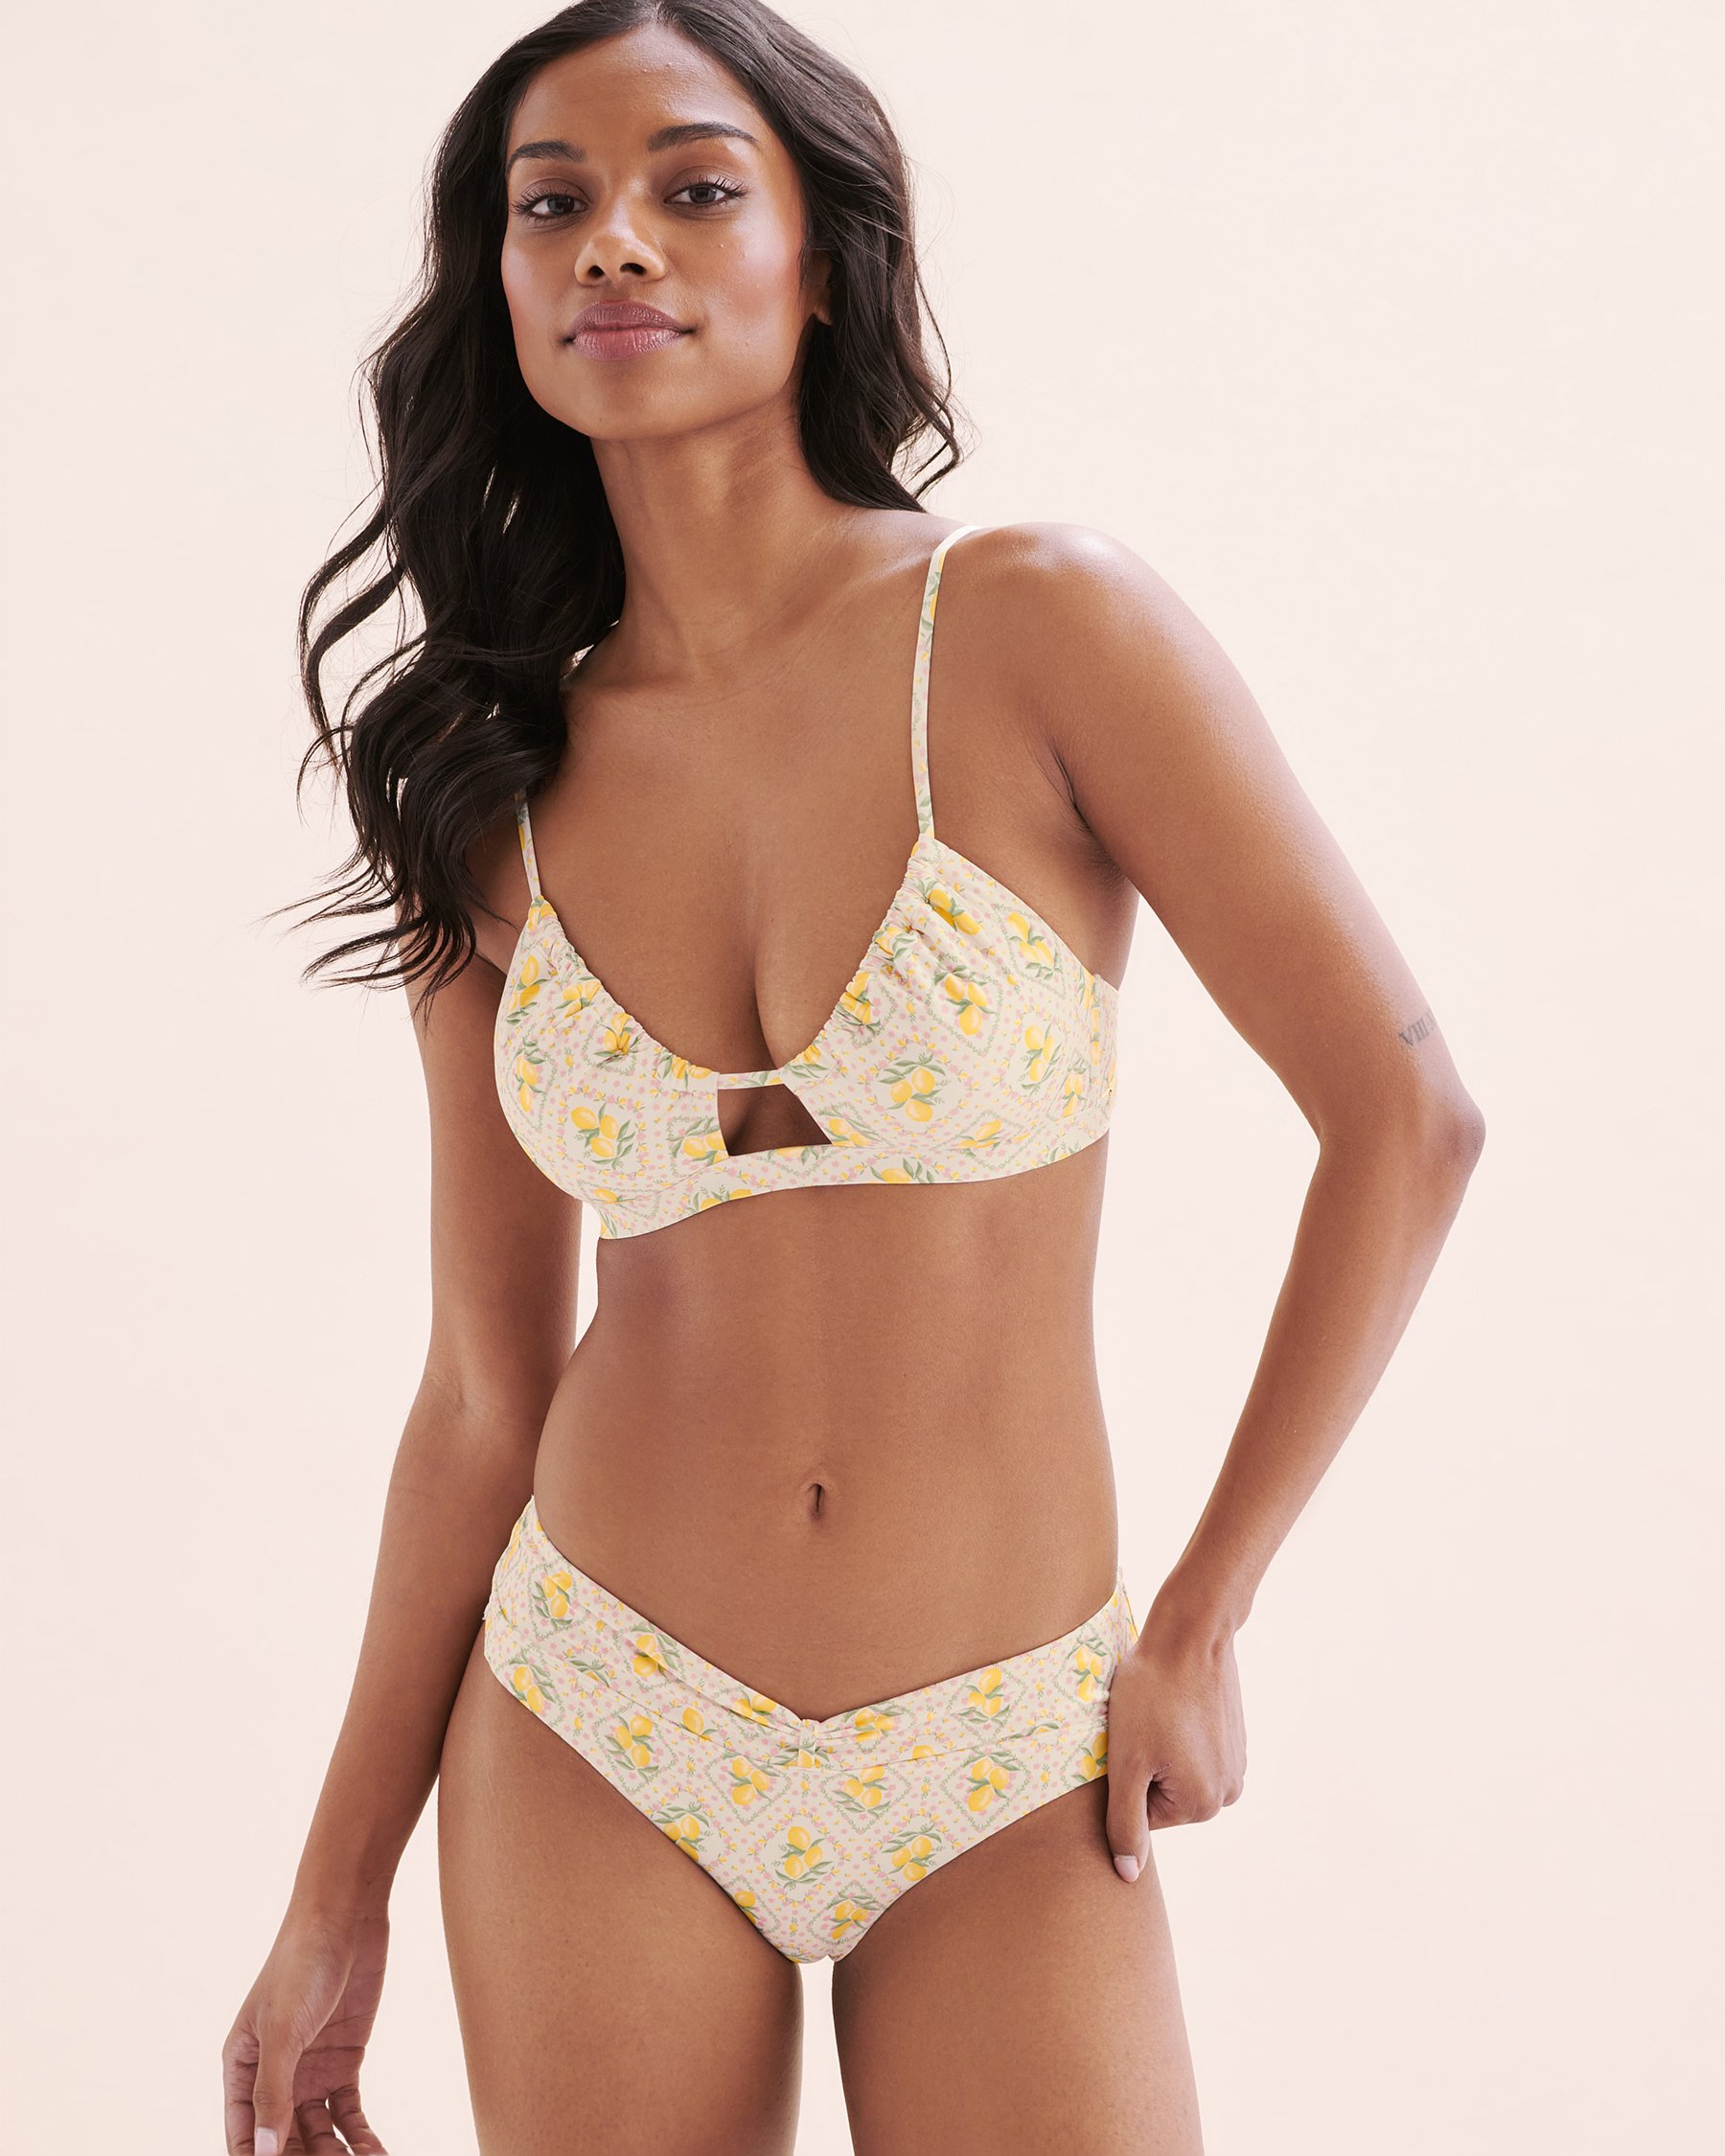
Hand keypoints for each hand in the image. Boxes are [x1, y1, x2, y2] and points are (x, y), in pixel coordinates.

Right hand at [222, 1901, 390, 2153]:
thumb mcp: (284, 2028)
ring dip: (336, 2155)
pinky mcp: (344, 2060)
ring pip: (318, 2133)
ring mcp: (309, 2069)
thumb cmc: (301, 1961)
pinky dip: (360, 2136)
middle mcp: (273, 2075)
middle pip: (283, 2140)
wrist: (345, 1914)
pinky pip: (348, 2113)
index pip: (244, 2136)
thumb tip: (264, 2152)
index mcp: (242, 2068)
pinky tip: (375, 2152)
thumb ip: (273, 2092)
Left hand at [1104, 1593, 1246, 1879]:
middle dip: (1142, 1766)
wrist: (1191, 1635)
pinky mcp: (1234, 1737)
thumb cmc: (1151, 1695)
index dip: (1123, 1779)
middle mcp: (1227, 1793)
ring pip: (1175, 1771)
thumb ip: (1124, 1824)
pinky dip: (1177, 1731)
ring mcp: (1235, 1764)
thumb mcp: (1126, 1763)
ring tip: (1157, 1714)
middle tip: (1139, 1727)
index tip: (1126, 1745)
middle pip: (1160, 1796)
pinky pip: (1192, 1749)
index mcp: (1201, 1806)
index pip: (1140, 1815)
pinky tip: (1174, 1704)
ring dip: (1158, 1748)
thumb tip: (1128, 1876)